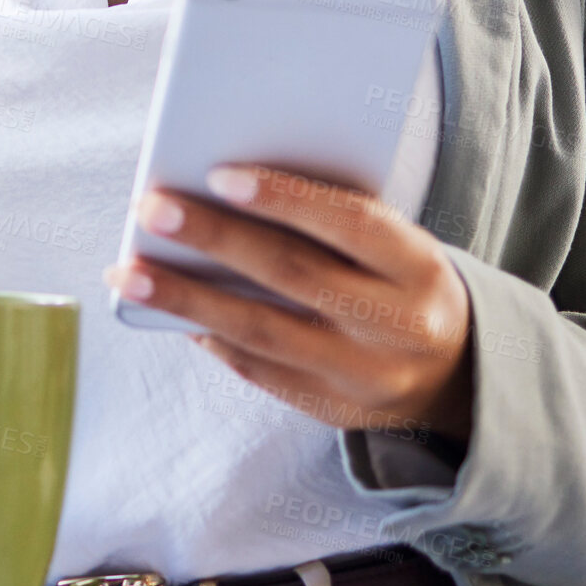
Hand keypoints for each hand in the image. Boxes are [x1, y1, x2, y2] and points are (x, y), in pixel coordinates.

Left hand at [103, 164, 473, 447]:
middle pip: (293, 276)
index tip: (218, 174)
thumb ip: (335, 218)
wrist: (456, 372)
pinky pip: (259, 369)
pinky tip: (172, 312)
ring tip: (129, 273)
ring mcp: (362, 377)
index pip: (350, 224)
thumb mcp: (396, 242)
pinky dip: (212, 336)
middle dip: (215, 240)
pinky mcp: (331, 411)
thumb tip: (228, 190)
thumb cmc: (402, 280)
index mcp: (419, 268)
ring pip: (262, 332)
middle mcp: (395, 326)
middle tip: (152, 209)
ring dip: (187, 299)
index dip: (285, 198)